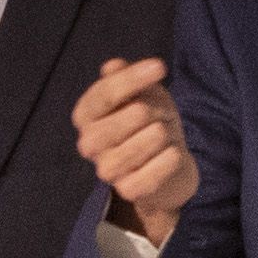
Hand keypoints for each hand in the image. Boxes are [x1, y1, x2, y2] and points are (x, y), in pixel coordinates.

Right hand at [72, 57, 196, 250]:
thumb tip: (113, 66)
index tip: (160, 67)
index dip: (133, 78)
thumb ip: (125, 77)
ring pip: (154, 137)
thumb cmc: (149, 121)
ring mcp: (106, 170)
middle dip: (157, 109)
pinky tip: (171, 154)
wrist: (166, 164)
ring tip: (164, 136)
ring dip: (167, 132)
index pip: (106, 92)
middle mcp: (88, 143)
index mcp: (85, 115)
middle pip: (136, 114)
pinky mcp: (127, 191)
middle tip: (161, 115)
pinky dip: (171, 158)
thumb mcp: (140, 92)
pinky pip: (158, 168)